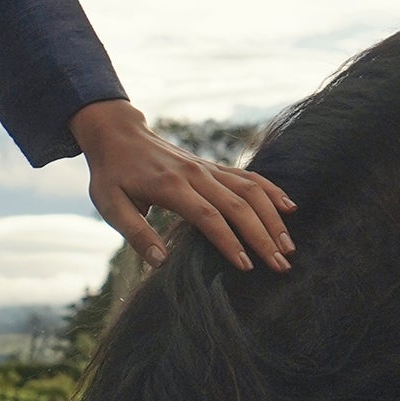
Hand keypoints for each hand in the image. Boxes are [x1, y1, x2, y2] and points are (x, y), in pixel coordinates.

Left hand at [70, 99, 294, 275]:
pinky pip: (248, 177)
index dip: (228, 242)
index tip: (246, 266)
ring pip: (250, 190)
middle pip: (238, 205)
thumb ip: (135, 233)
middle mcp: (195, 174)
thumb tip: (160, 262)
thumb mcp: (110, 205)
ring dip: (272, 217)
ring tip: (288, 245)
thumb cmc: (111, 175)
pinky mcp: (213, 167)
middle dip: (262, 236)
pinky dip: (271, 191)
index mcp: (170, 186)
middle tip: (280, 265)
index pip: (207, 217)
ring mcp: (207, 168)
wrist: (118, 134)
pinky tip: (289, 207)